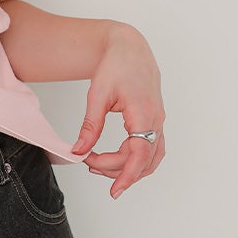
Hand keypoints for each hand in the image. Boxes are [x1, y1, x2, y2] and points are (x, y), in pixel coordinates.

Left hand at [70, 22, 164, 198]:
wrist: (129, 47)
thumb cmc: (115, 65)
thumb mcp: (97, 94)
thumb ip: (90, 125)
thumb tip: (79, 151)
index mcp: (143, 112)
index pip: (139, 155)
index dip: (126, 176)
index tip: (113, 191)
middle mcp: (156, 119)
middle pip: (143, 160)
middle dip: (117, 170)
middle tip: (89, 165)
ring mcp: (159, 121)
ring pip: (151, 158)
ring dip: (128, 167)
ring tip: (99, 165)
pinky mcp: (156, 120)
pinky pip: (152, 149)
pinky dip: (137, 160)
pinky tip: (118, 159)